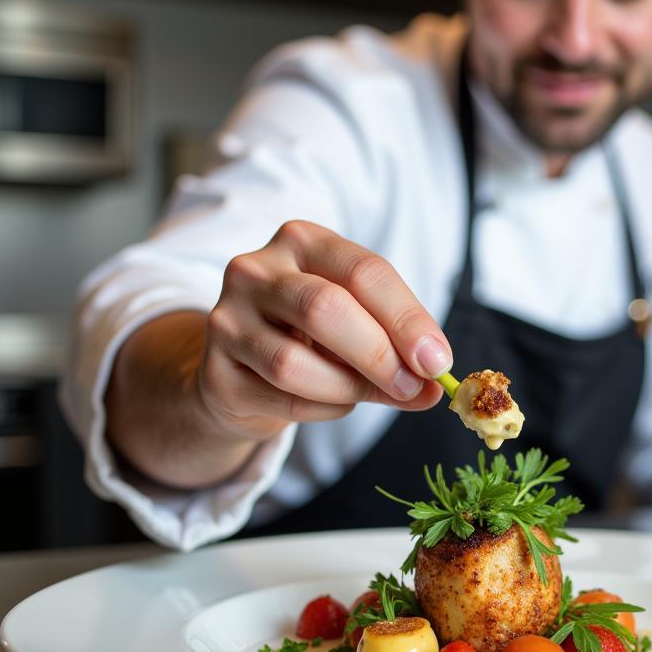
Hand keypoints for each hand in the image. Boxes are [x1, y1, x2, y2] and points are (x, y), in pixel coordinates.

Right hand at [197, 220, 452, 441]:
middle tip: (412, 387)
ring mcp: (226, 318)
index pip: (364, 271)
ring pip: (294, 363)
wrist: (244, 371)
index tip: (437, 361)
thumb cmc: (314, 339)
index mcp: (303, 242)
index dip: (407, 318)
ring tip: (363, 394)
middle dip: (379, 355)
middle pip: (325, 308)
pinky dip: (320, 409)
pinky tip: (326, 401)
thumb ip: (397, 351)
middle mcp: (256, 269)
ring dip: (346, 388)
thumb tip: (434, 385)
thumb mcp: (360, 328)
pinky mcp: (214, 371)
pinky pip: (280, 397)